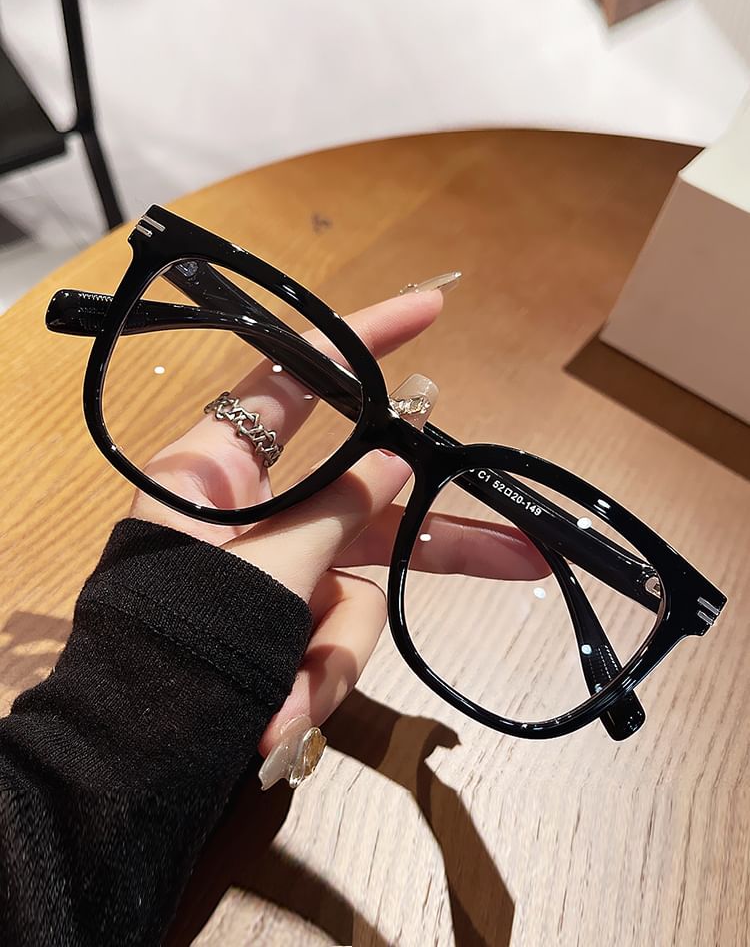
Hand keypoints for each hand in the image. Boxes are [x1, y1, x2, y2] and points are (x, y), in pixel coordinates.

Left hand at [130, 290, 544, 757]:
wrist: (126, 768)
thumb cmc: (174, 650)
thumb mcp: (259, 575)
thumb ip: (336, 512)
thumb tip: (398, 453)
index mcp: (220, 470)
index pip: (299, 379)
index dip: (366, 340)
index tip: (433, 307)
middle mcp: (255, 513)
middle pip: (366, 503)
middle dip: (433, 541)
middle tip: (527, 551)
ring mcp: (275, 574)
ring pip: (357, 591)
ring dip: (332, 656)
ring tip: (287, 704)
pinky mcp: (285, 627)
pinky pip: (332, 643)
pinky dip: (312, 685)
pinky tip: (273, 725)